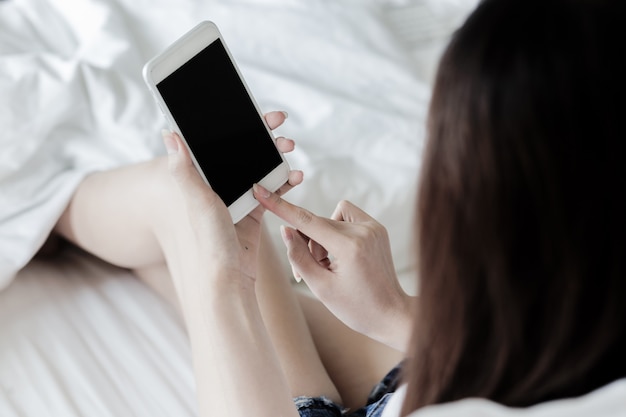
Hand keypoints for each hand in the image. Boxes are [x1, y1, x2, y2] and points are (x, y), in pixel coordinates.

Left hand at [163, 111, 302, 291]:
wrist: (228, 281)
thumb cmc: (207, 242)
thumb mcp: (197, 200)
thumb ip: (184, 168)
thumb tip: (168, 132)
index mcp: (199, 180)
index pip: (215, 143)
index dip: (233, 123)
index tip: (253, 111)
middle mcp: (215, 188)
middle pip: (239, 152)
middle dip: (260, 136)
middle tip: (278, 123)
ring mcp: (235, 200)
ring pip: (257, 168)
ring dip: (274, 156)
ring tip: (288, 147)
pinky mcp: (252, 215)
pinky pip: (270, 192)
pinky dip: (283, 182)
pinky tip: (295, 175)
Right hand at [253, 184, 412, 350]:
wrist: (391, 314)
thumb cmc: (356, 307)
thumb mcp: (320, 287)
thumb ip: (298, 256)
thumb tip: (286, 230)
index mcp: (350, 246)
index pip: (306, 220)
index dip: (280, 206)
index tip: (261, 190)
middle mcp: (364, 230)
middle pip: (317, 223)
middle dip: (307, 244)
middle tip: (307, 272)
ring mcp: (373, 227)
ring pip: (330, 218)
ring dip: (322, 238)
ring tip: (329, 266)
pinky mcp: (376, 228)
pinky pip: (345, 218)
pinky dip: (336, 232)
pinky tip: (341, 255)